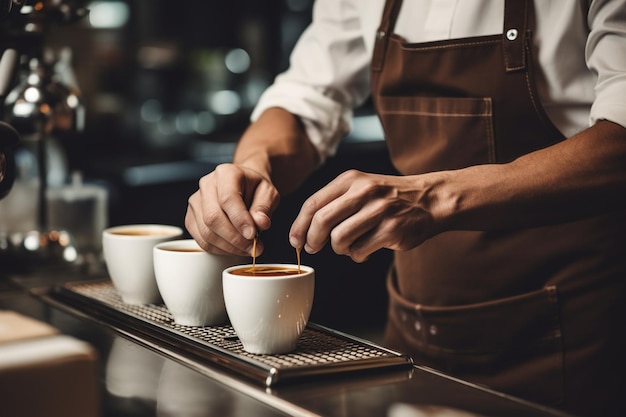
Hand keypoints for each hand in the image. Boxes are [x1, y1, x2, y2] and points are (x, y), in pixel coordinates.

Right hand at [185, 163, 279, 255]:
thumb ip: (264, 207)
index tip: (252, 235)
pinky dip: (219, 249)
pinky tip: (234, 248)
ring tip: (247, 248)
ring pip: (206, 232)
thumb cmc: (255, 188)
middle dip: (235, 238)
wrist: (245, 187)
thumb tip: (260, 223)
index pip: (228, 198)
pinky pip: (201, 240)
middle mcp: (206, 185)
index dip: (240, 220)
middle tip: (253, 247)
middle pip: (213, 217)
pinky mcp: (191, 218)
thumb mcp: (268, 193)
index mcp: (226, 174)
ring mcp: (196, 202)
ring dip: (228, 247)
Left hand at [289, 169, 436, 262]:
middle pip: (322, 221)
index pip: (313, 203)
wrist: (430, 200)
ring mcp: (379, 210)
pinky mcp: (391, 230)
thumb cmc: (389, 197)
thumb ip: (335, 202)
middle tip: (313, 248)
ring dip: (338, 249)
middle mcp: (364, 191)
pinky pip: (359, 251)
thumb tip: (304, 230)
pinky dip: (357, 255)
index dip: (299, 225)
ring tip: (348, 247)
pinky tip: (365, 249)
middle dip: (312, 240)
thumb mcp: (361, 187)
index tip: (295, 240)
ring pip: (339, 239)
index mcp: (351, 179)